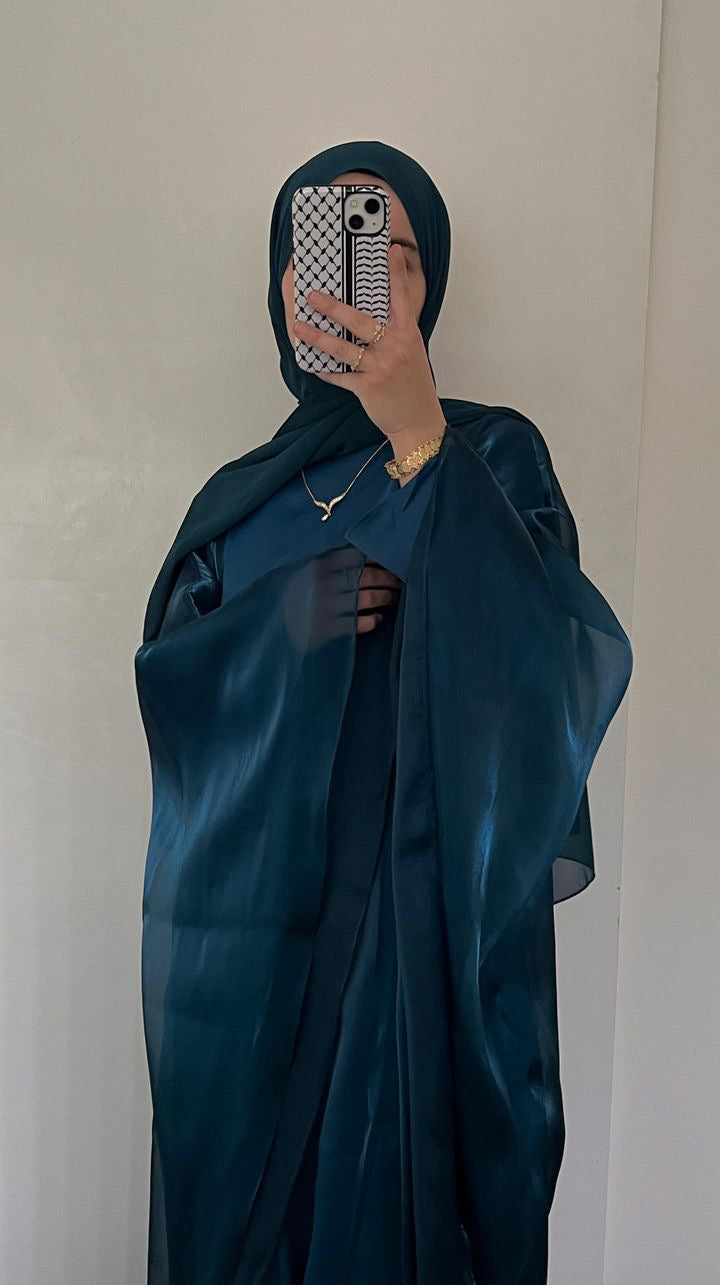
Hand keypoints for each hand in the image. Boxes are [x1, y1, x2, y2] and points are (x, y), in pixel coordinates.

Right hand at [283, 550, 401, 650]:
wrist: (272, 625)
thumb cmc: (296, 595)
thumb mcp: (307, 574)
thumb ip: (331, 565)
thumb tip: (368, 558)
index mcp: (319, 566)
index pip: (356, 556)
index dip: (377, 558)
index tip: (392, 561)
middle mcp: (322, 584)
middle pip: (366, 576)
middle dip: (388, 579)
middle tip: (399, 582)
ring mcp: (323, 607)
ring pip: (365, 598)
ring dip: (384, 598)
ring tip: (392, 598)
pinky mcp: (324, 629)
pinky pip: (356, 623)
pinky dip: (371, 621)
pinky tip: (377, 618)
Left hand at [292, 243, 446, 458]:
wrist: (419, 422)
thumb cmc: (413, 387)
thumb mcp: (411, 353)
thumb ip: (395, 334)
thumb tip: (367, 318)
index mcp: (408, 335)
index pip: (401, 297)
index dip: (395, 273)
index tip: (391, 250)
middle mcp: (395, 348)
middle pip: (359, 321)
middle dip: (333, 307)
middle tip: (313, 295)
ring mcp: (381, 367)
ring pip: (343, 348)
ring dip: (317, 337)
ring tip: (299, 326)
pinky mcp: (368, 387)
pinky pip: (339, 376)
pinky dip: (324, 369)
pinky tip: (311, 362)